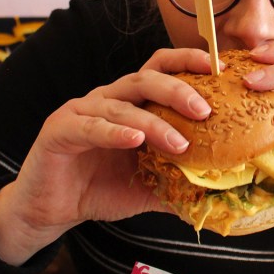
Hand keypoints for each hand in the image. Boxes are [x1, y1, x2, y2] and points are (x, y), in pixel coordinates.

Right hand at [0, 48, 216, 264]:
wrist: (51, 211)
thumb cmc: (100, 189)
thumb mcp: (149, 186)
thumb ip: (180, 181)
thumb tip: (221, 189)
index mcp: (130, 102)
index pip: (160, 69)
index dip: (187, 62)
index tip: (219, 70)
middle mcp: (107, 98)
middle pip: (145, 79)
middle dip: (178, 90)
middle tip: (205, 110)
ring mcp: (81, 111)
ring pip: (122, 105)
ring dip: (153, 123)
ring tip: (179, 143)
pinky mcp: (58, 130)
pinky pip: (89, 127)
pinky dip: (114, 132)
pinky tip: (134, 140)